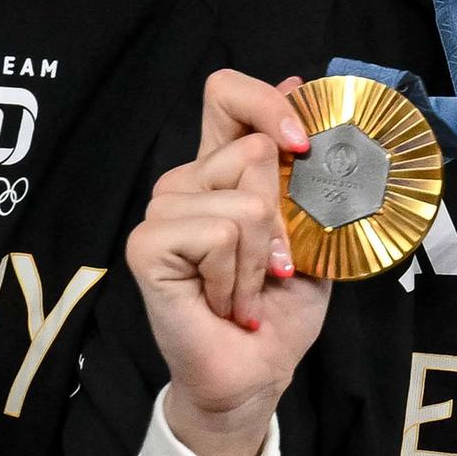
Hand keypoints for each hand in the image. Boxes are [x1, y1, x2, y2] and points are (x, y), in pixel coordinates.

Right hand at [131, 71, 323, 455]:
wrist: (255, 371)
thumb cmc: (280, 307)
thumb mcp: (310, 232)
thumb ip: (300, 170)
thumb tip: (298, 84)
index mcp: (222, 168)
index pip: (226, 93)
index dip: (266, 103)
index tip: (301, 146)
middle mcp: (187, 182)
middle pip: (251, 149)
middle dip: (283, 219)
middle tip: (270, 267)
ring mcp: (161, 212)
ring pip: (243, 201)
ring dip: (260, 260)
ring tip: (244, 291)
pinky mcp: (146, 245)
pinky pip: (218, 234)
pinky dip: (236, 276)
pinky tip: (223, 302)